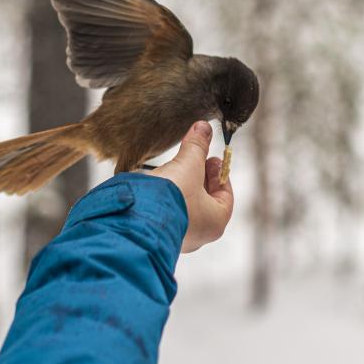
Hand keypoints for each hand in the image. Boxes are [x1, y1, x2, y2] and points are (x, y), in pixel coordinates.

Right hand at [150, 121, 234, 252]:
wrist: (138, 217)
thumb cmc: (171, 198)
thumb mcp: (188, 165)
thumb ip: (197, 147)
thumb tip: (203, 128)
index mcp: (215, 222)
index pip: (225, 195)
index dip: (219, 174)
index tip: (212, 159)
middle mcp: (198, 233)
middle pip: (206, 200)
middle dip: (200, 177)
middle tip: (195, 161)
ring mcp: (177, 235)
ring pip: (186, 206)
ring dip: (183, 186)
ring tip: (176, 168)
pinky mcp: (158, 231)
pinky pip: (168, 210)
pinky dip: (168, 196)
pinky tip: (160, 183)